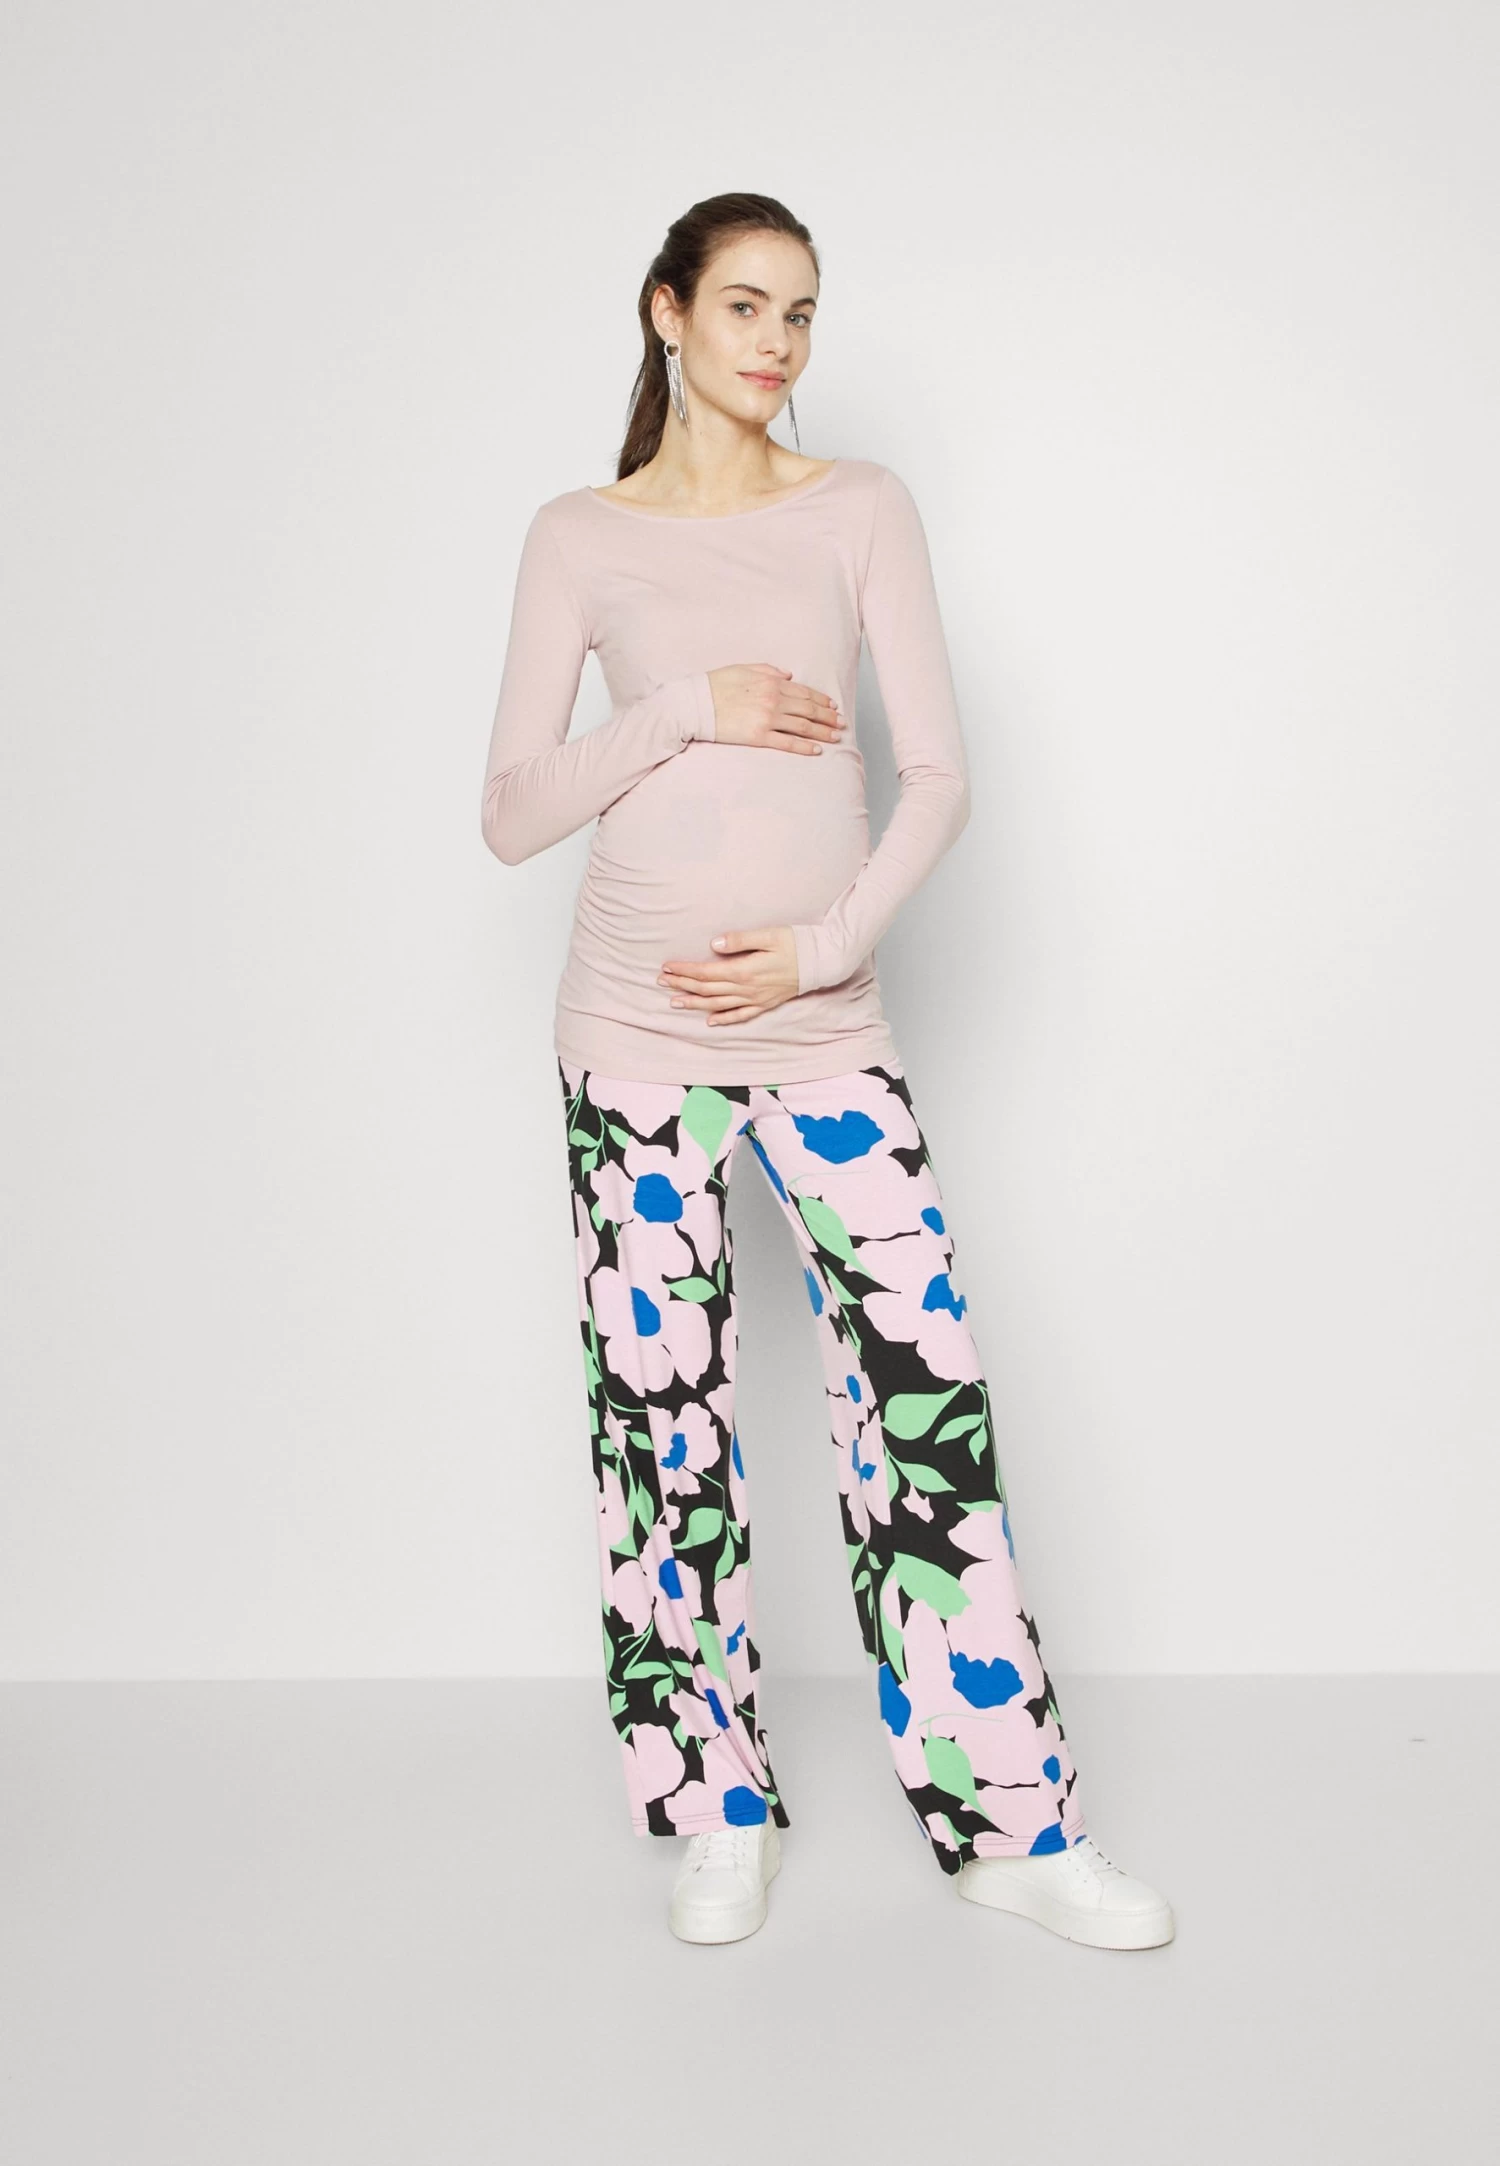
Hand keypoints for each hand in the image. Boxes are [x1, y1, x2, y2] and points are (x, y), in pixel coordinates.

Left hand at [658, 926, 799, 1024]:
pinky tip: (710, 1021)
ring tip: (675, 1003)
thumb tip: (713, 944)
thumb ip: (740, 940)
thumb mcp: (768, 935)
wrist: (822, 962)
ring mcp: (756, 999)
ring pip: (718, 1005)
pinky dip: (723, 1019)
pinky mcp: (765, 1004)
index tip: (667, 967)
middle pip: (707, 990)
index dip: (685, 971)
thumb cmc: (796, 943)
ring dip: (695, 1004)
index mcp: (745, 971)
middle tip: (661, 982)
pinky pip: (740, 1016)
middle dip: (682, 986)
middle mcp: (747, 989)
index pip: (706, 973)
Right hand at [706, 664, 845, 752]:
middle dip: (828, 717)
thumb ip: (768, 670)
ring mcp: (767, 719)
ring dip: (822, 732)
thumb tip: (789, 674)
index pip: (804, 692)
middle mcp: (773, 699)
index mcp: (771, 682)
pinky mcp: (758, 736)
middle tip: (841, 723)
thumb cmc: (715, 685)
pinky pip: (787, 742)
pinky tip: (816, 750)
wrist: (695, 704)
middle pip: (808, 709)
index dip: (821, 700)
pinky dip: (804, 747)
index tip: (832, 706)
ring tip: (835, 737)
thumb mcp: (743, 668)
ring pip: (803, 726)